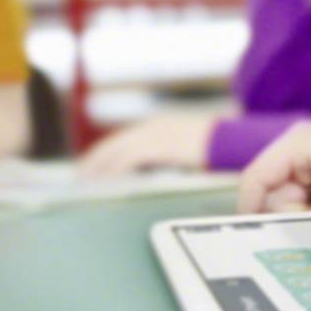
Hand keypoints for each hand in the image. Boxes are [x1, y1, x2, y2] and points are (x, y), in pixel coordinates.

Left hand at [80, 113, 219, 176]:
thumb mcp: (184, 152)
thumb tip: (146, 176)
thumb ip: (165, 160)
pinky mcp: (159, 145)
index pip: (121, 141)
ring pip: (117, 151)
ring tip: (87, 184)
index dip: (102, 154)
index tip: (88, 167)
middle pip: (114, 144)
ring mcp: (155, 134)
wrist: (231, 141)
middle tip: (79, 178)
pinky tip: (107, 181)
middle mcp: (152, 127)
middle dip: (94, 161)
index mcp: (157, 127)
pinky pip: (130, 158)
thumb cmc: (213, 150)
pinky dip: (115, 169)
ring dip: (100, 167)